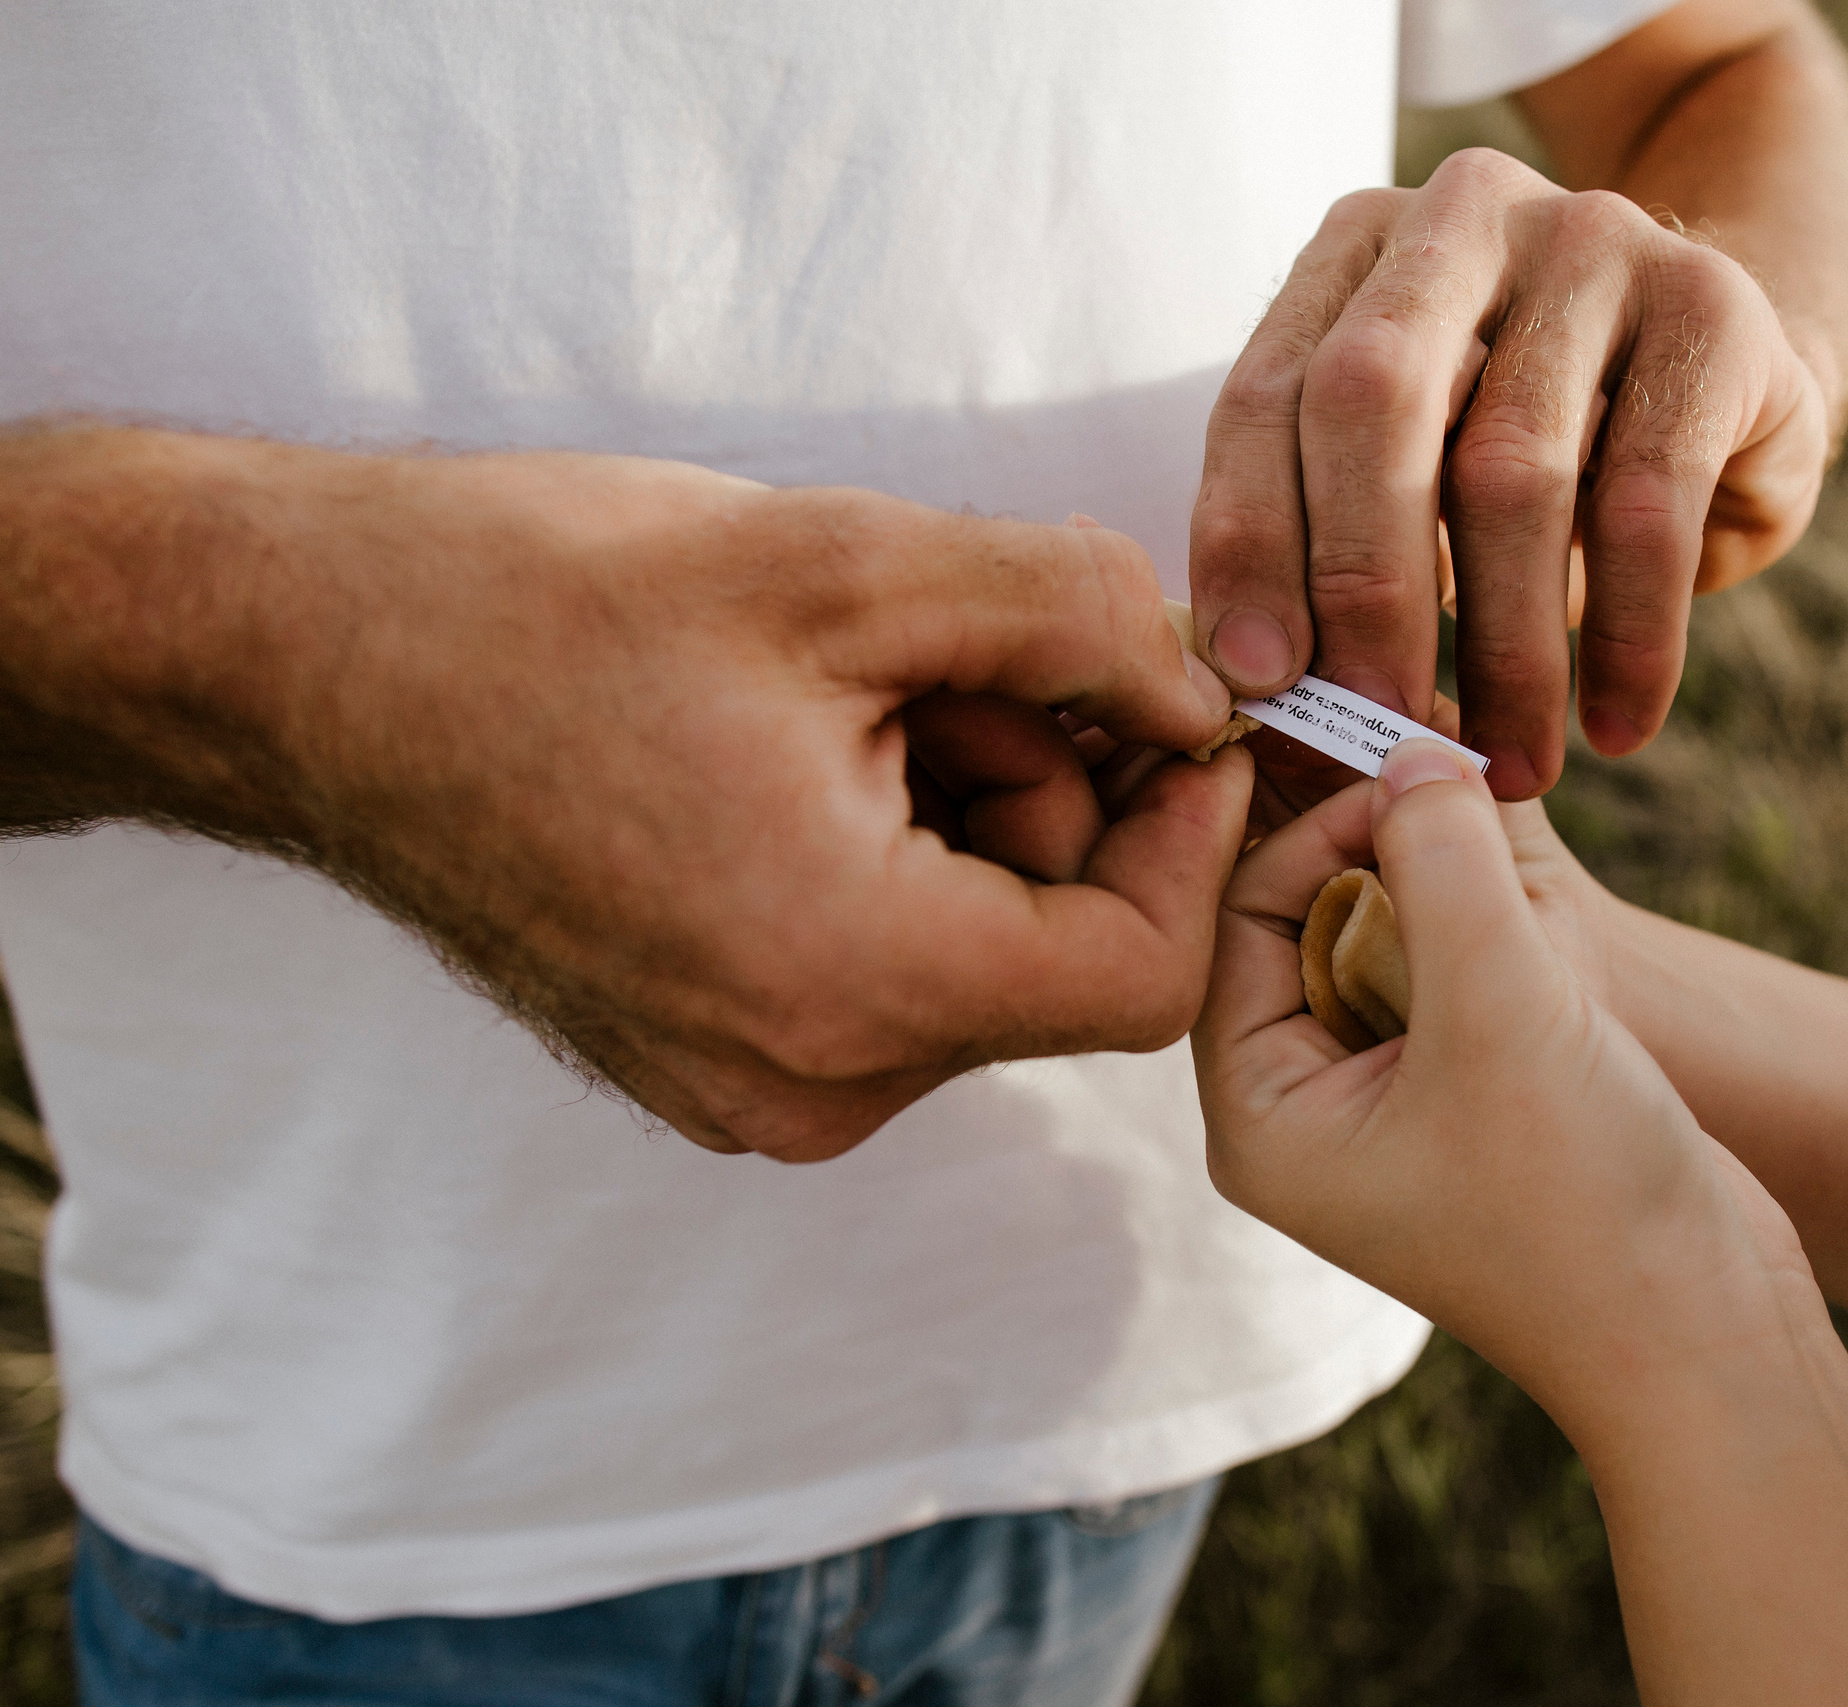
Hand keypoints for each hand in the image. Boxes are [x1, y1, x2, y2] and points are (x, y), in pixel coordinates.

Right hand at [5, 430, 1251, 1161]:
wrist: (299, 657)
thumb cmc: (540, 597)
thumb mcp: (850, 559)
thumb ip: (1078, 613)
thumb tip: (1205, 686)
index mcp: (844, 987)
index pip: (1138, 974)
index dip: (1192, 832)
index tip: (1170, 701)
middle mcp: (805, 1084)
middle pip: (1060, 956)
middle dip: (1059, 784)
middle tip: (949, 649)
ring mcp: (746, 1088)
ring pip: (977, 954)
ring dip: (973, 805)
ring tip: (845, 683)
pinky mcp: (706, 1054)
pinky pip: (886, 968)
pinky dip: (899, 851)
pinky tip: (797, 740)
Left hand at [1188, 148, 1830, 801]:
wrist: (1730, 377)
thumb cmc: (1535, 449)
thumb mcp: (1418, 464)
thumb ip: (1329, 534)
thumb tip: (1253, 683)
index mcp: (1357, 246)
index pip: (1268, 393)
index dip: (1251, 541)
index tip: (1258, 681)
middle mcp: (1464, 215)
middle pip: (1374, 401)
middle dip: (1363, 588)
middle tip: (1379, 733)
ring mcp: (1596, 240)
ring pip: (1514, 469)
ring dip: (1504, 650)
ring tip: (1508, 766)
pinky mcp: (1712, 307)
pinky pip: (1652, 503)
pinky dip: (1629, 637)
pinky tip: (1615, 727)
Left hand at [1192, 739, 1805, 1436]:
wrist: (1707, 1327)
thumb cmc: (1581, 1199)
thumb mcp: (1499, 1001)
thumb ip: (1441, 860)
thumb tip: (1407, 746)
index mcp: (1260, 1116)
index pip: (1235, 919)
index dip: (1313, 829)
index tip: (1409, 774)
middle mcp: (1304, 1112)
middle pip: (1302, 920)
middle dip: (1377, 845)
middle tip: (1453, 778)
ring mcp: (1387, 1109)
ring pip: (1385, 937)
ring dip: (1440, 878)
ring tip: (1496, 827)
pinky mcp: (1467, 1099)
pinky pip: (1447, 973)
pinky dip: (1484, 924)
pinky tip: (1537, 904)